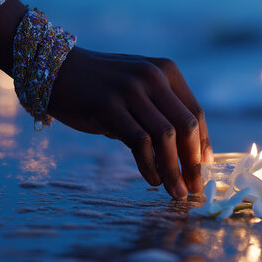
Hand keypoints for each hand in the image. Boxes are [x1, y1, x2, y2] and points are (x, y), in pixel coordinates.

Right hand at [50, 47, 212, 197]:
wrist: (57, 70)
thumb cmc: (100, 86)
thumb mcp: (137, 88)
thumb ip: (160, 111)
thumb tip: (187, 155)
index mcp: (166, 71)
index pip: (196, 112)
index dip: (203, 144)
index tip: (204, 169)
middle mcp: (152, 77)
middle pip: (185, 126)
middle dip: (193, 162)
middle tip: (194, 187)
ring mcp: (130, 90)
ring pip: (164, 137)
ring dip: (173, 170)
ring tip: (176, 192)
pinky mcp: (108, 106)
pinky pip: (138, 142)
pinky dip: (149, 166)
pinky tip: (152, 181)